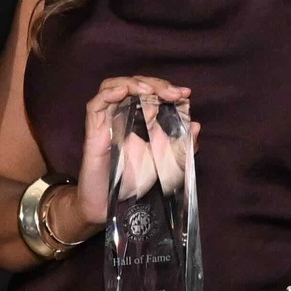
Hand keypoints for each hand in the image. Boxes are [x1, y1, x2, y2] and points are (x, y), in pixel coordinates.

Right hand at [73, 76, 192, 232]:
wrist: (111, 207)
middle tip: (173, 94)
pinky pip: (96, 105)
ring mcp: (107, 121)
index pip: (151, 92)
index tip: (185, 94)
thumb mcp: (167, 165)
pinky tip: (124, 92)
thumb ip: (182, 148)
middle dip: (155, 84)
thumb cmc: (135, 183)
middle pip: (134, 84)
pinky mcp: (93, 131)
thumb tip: (196, 126)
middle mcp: (122, 115)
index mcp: (139, 119)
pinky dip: (109, 93)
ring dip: (132, 83)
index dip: (167, 88)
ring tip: (150, 91)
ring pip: (113, 86)